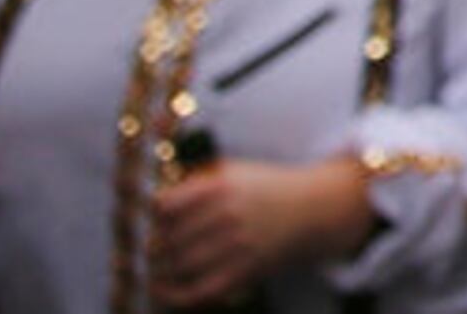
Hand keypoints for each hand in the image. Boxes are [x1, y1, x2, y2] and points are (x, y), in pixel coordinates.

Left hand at [145, 154, 373, 307]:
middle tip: (155, 248)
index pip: (164, 207)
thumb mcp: (233, 171)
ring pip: (179, 265)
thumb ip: (195, 183)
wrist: (312, 209)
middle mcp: (227, 215)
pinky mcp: (245, 271)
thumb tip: (155, 207)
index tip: (159, 220)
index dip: (154, 217)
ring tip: (156, 267)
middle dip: (155, 246)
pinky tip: (161, 290)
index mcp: (221, 186)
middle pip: (168, 239)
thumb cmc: (265, 188)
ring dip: (160, 269)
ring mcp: (237, 245)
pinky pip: (198, 290)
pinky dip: (173, 295)